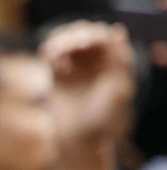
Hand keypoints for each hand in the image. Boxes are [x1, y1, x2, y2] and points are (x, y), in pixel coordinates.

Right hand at [40, 21, 135, 147]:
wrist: (78, 139)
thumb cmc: (103, 118)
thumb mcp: (120, 88)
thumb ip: (120, 59)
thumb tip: (116, 30)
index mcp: (112, 61)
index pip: (102, 36)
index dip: (93, 34)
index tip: (84, 44)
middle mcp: (93, 61)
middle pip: (82, 33)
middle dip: (74, 35)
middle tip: (68, 47)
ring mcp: (74, 66)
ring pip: (65, 39)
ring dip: (59, 40)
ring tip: (55, 52)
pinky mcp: (55, 75)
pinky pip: (51, 54)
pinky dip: (49, 51)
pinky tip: (51, 59)